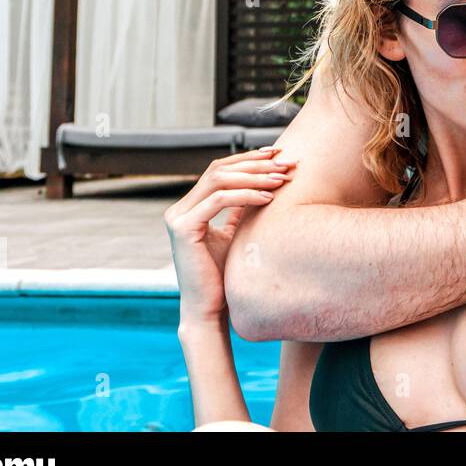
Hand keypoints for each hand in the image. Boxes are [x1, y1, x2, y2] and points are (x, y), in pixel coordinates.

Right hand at [165, 147, 295, 326]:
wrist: (210, 310)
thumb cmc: (225, 276)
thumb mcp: (236, 234)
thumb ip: (241, 209)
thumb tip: (263, 185)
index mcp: (190, 207)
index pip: (220, 170)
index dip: (249, 159)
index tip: (279, 154)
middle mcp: (180, 209)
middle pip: (220, 169)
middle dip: (256, 164)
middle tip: (287, 163)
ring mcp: (178, 218)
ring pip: (219, 179)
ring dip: (255, 176)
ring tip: (282, 179)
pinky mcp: (183, 229)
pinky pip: (219, 200)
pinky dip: (246, 195)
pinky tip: (268, 198)